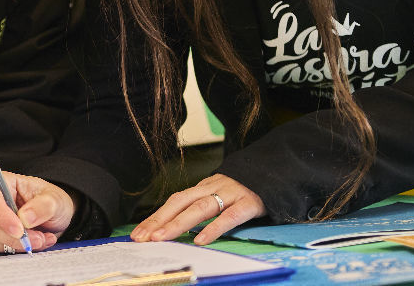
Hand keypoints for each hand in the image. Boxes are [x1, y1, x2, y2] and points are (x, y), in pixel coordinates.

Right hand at [0, 172, 73, 252]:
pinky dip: (14, 251)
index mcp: (2, 183)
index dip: (0, 214)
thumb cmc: (51, 202)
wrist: (54, 219)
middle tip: (38, 239)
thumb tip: (25, 218)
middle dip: (12, 236)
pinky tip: (33, 245)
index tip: (19, 230)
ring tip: (40, 240)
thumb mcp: (56, 200)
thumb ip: (43, 206)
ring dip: (15, 245)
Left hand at [130, 174, 264, 244]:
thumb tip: (173, 227)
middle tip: (142, 237)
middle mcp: (213, 188)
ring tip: (162, 238)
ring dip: (178, 223)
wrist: (275, 174)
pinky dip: (214, 228)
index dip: (155, 216)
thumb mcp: (218, 196)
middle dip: (159, 220)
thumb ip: (200, 208)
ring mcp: (231, 194)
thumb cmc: (242, 192)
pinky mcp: (250, 203)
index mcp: (202, 188)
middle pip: (181, 202)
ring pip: (200, 208)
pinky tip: (200, 240)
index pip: (174, 201)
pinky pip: (230, 216)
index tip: (138, 233)